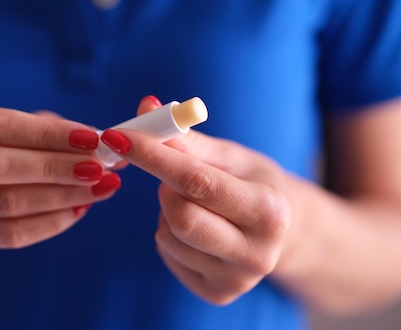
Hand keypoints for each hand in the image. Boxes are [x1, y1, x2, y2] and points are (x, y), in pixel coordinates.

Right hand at [0, 101, 120, 251]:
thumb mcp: (4, 125)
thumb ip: (46, 130)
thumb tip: (97, 140)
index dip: (47, 134)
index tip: (90, 138)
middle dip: (55, 167)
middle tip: (98, 167)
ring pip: (7, 204)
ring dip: (61, 196)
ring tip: (99, 187)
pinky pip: (11, 234)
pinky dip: (51, 222)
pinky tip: (79, 208)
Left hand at [99, 97, 293, 304]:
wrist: (282, 231)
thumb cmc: (253, 183)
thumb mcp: (231, 157)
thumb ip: (187, 138)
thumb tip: (146, 106)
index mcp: (270, 212)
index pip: (198, 182)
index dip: (154, 156)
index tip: (119, 136)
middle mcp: (258, 254)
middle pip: (180, 216)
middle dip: (164, 187)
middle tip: (172, 176)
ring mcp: (235, 280)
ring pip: (168, 236)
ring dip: (166, 211)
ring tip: (193, 203)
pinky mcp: (215, 294)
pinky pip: (168, 254)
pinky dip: (168, 233)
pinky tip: (194, 227)